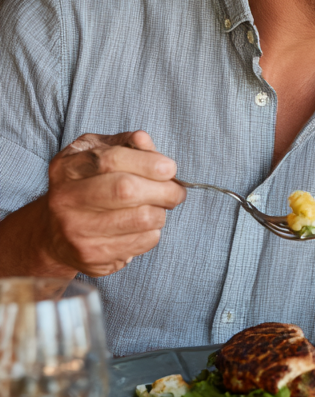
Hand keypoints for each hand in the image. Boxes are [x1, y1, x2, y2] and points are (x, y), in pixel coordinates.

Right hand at [40, 131, 184, 277]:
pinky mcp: (92, 255)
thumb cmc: (87, 188)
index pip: (112, 160)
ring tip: (157, 209)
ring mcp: (77, 230)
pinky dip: (153, 232)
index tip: (170, 168)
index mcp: (68, 168)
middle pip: (126, 190)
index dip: (148, 163)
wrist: (55, 233)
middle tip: (176, 192)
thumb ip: (123, 145)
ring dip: (161, 213)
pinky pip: (142, 241)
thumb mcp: (97, 156)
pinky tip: (142, 228)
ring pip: (141, 218)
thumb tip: (144, 141)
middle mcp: (66, 199)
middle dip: (164, 190)